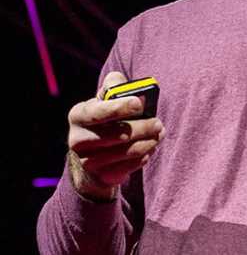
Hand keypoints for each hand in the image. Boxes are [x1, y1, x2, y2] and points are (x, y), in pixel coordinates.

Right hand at [66, 71, 164, 200]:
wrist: (92, 155)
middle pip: (118, 134)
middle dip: (143, 127)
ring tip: (158, 134)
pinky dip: (145, 155)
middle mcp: (77, 140)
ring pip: (128, 151)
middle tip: (158, 123)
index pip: (97, 112)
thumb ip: (113, 86)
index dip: (119, 107)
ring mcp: (88, 161)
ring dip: (149, 141)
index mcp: (78, 115)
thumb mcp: (104, 100)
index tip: (139, 103)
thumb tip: (119, 80)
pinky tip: (150, 147)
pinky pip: (130, 166)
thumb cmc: (105, 119)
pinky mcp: (102, 176)